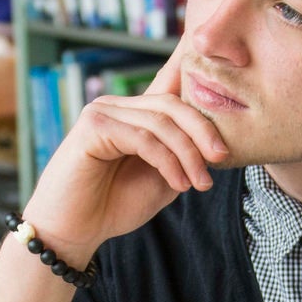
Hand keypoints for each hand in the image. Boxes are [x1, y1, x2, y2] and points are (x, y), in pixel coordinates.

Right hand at [20, 40, 227, 258]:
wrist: (73, 232)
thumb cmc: (113, 206)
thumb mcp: (161, 179)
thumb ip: (181, 155)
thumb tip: (215, 142)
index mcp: (132, 113)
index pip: (169, 86)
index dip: (196, 78)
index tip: (228, 69)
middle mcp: (116, 106)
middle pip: (172, 104)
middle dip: (202, 132)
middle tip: (221, 159)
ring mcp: (101, 112)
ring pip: (161, 123)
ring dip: (188, 155)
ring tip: (199, 183)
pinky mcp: (92, 127)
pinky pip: (143, 138)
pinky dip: (167, 161)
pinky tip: (178, 184)